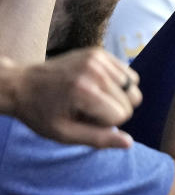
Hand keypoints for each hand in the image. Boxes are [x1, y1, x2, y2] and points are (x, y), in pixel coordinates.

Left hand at [4, 48, 139, 148]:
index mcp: (84, 92)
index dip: (105, 124)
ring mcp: (98, 58)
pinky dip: (119, 84)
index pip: (122, 116)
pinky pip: (128, 73)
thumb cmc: (40, 113)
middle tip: (87, 109)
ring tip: (92, 97)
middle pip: (132, 100)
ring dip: (117, 97)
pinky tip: (98, 86)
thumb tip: (129, 142)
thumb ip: (98, 139)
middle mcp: (94, 71)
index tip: (84, 120)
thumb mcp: (64, 134)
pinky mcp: (99, 52)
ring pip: (133, 86)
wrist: (20, 84)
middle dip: (114, 110)